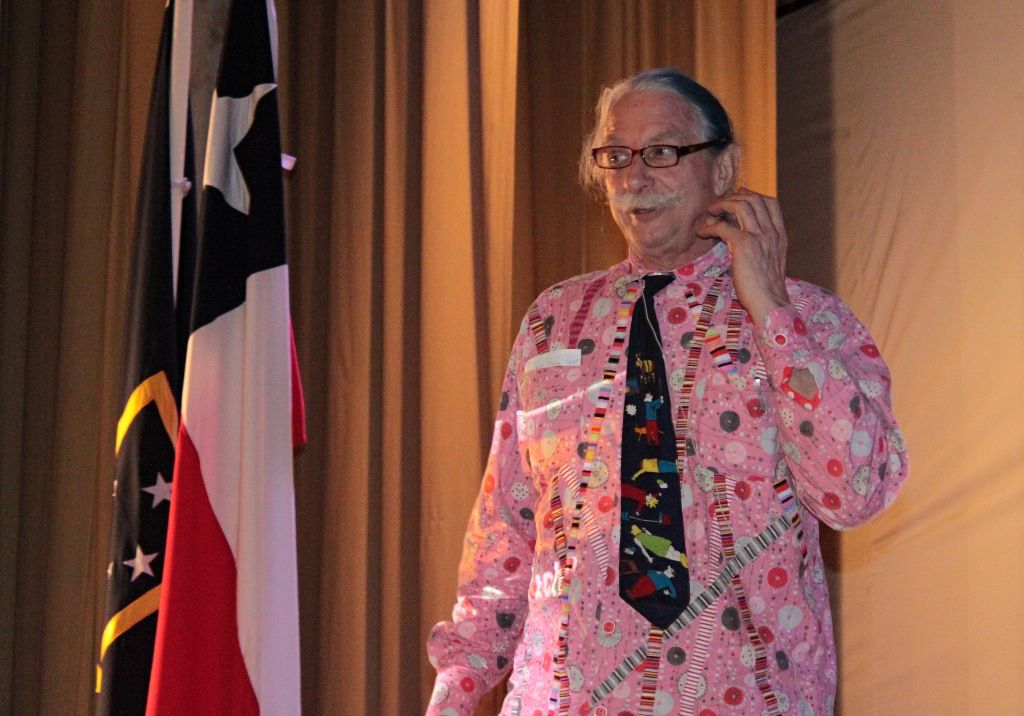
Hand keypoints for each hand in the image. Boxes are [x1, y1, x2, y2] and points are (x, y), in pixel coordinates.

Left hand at [695, 187, 790, 323]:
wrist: (770, 302)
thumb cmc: (768, 288)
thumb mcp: (772, 260)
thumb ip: (764, 245)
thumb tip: (748, 236)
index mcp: (780, 235)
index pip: (772, 203)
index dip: (753, 196)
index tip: (740, 197)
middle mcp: (771, 232)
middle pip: (754, 199)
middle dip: (734, 197)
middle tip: (719, 204)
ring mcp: (759, 236)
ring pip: (740, 206)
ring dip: (721, 205)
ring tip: (710, 212)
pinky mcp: (743, 244)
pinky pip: (723, 226)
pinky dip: (710, 227)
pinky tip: (702, 232)